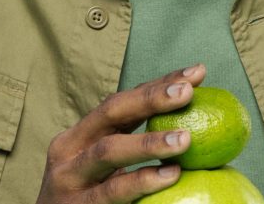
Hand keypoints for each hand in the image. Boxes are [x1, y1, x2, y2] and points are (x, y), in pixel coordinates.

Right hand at [35, 65, 205, 203]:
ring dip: (149, 142)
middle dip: (151, 98)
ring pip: (109, 150)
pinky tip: (170, 176)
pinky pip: (111, 191)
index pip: (123, 100)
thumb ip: (134, 150)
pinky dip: (141, 181)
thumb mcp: (104, 170)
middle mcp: (70, 148)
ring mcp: (68, 177)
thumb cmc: (88, 200)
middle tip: (188, 91)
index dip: (158, 84)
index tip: (194, 73)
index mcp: (81, 133)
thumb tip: (193, 131)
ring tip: (185, 139)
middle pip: (112, 111)